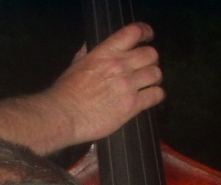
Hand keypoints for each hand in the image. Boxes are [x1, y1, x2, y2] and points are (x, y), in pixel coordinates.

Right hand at [40, 22, 163, 144]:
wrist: (63, 116)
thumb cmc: (64, 93)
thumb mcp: (74, 66)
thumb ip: (86, 55)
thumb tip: (89, 46)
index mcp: (105, 52)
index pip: (134, 32)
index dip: (146, 32)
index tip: (148, 37)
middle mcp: (120, 65)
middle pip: (151, 54)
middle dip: (151, 60)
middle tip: (146, 68)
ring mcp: (128, 85)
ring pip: (156, 74)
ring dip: (154, 79)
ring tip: (149, 85)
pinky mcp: (132, 105)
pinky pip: (156, 95)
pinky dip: (157, 95)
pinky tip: (151, 98)